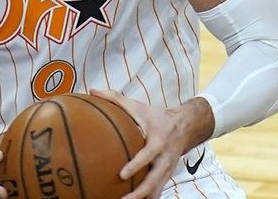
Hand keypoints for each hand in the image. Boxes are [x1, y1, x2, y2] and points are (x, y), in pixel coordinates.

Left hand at [90, 90, 212, 198]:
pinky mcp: (167, 175)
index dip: (136, 165)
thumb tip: (92, 90)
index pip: (147, 156)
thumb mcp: (138, 105)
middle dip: (140, 192)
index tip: (122, 175)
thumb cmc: (156, 116)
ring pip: (157, 189)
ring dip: (143, 198)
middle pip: (155, 180)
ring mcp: (167, 169)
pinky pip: (158, 190)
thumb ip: (114, 98)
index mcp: (158, 141)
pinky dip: (148, 197)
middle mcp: (165, 158)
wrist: (185, 126)